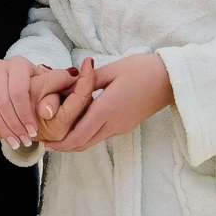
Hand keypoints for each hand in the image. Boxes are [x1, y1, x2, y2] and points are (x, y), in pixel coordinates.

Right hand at [0, 57, 81, 147]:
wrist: (14, 89)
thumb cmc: (37, 88)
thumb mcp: (51, 84)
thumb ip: (61, 83)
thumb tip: (74, 79)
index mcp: (20, 64)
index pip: (19, 91)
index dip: (26, 114)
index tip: (34, 132)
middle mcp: (1, 67)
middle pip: (3, 100)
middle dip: (14, 124)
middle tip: (24, 141)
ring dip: (1, 126)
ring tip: (13, 141)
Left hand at [43, 54, 173, 152]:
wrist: (170, 79)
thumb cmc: (141, 70)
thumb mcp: (111, 70)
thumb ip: (87, 81)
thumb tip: (66, 85)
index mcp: (107, 110)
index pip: (79, 135)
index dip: (61, 142)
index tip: (45, 142)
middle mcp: (113, 124)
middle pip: (84, 143)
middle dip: (64, 145)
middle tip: (47, 142)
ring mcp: (121, 127)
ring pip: (93, 141)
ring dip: (75, 141)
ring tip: (58, 134)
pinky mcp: (126, 126)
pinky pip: (102, 135)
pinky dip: (87, 134)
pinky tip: (78, 125)